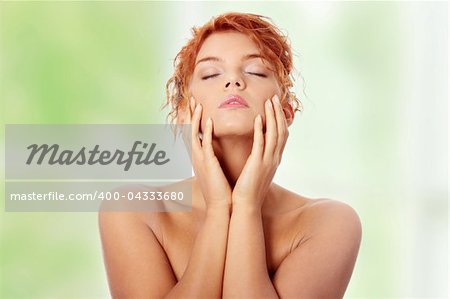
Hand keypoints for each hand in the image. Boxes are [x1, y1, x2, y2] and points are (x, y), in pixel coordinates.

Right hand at [184, 97, 231, 209]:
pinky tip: (209, 120)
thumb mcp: (215, 172)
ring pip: (194, 134)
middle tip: (192, 99)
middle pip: (190, 130)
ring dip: (196, 118)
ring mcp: (200, 160)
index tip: (196, 106)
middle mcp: (196, 157)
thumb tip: (217, 155)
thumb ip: (214, 161)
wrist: (221, 206)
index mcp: (199, 158)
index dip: (194, 120)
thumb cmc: (220, 190)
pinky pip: (205, 144)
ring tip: (197, 103)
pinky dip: (206, 131)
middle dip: (191, 114)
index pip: (194, 134)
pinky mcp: (207, 163)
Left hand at [232, 95, 288, 209]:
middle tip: (274, 98)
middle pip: (281, 131)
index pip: (281, 135)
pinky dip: (261, 129)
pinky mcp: (258, 164)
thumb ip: (259, 159)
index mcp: (274, 160)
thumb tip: (258, 151)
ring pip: (274, 134)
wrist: (246, 205)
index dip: (280, 120)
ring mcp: (268, 161)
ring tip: (269, 102)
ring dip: (272, 116)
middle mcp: (274, 159)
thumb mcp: (257, 171)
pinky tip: (258, 118)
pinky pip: (261, 143)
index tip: (275, 106)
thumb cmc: (249, 189)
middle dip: (278, 113)